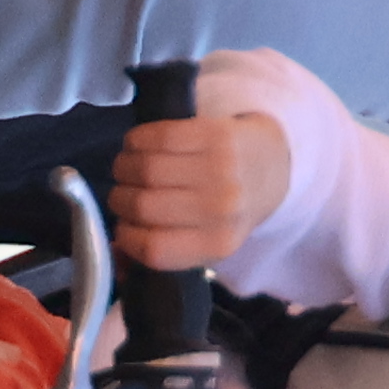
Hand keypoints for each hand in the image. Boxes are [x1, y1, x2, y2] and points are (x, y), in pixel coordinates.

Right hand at [105, 94, 289, 275]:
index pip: (153, 249)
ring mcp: (220, 168)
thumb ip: (161, 255)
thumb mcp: (206, 243)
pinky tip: (137, 147)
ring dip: (124, 167)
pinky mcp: (215, 133)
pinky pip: (158, 136)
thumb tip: (115, 255)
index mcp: (217, 244)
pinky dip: (136, 141)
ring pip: (146, 168)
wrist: (272, 166)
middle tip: (123, 193)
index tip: (123, 225)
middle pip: (144, 205)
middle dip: (120, 199)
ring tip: (127, 169)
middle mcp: (220, 209)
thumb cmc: (227, 209)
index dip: (126, 237)